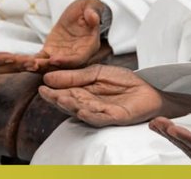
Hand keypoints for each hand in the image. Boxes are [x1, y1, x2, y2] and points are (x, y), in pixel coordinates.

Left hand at [22, 0, 110, 70]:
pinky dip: (32, 61)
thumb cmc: (89, 9)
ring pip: (49, 65)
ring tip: (26, 64)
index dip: (66, 61)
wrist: (81, 13)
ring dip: (37, 66)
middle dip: (47, 67)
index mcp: (88, 47)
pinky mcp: (51, 52)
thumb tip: (93, 17)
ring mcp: (62, 55)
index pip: (78, 59)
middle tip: (34, 65)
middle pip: (62, 67)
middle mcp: (75, 56)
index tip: (54, 59)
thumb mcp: (92, 6)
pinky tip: (21, 61)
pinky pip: (41, 58)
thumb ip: (93, 12)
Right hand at [39, 64, 171, 125]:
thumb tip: (50, 76)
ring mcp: (100, 114)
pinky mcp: (113, 118)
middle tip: (47, 93)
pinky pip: (99, 118)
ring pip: (82, 111)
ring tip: (60, 98)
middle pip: (71, 104)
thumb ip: (76, 76)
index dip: (54, 91)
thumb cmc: (123, 82)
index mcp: (84, 94)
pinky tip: (81, 108)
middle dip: (59, 99)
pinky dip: (90, 114)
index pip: (65, 94)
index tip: (42, 86)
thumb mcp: (97, 72)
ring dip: (71, 106)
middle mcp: (89, 106)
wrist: (148, 89)